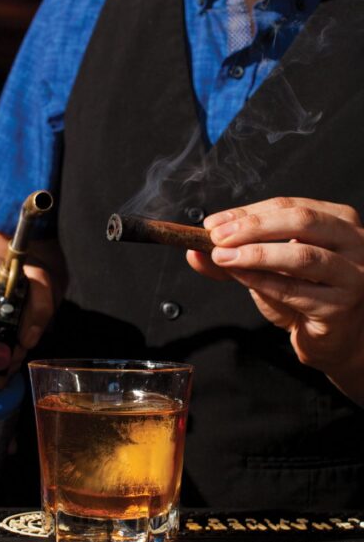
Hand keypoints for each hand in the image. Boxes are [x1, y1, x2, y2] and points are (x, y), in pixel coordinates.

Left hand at [187, 197, 363, 392]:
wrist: (328, 335)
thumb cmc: (302, 293)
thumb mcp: (265, 267)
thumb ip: (233, 255)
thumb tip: (194, 249)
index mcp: (336, 220)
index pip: (288, 206)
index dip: (246, 213)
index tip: (213, 224)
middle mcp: (353, 242)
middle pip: (301, 221)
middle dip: (252, 227)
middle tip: (217, 238)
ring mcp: (353, 273)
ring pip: (303, 255)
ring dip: (256, 254)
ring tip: (224, 257)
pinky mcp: (340, 305)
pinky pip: (296, 290)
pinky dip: (263, 281)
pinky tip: (240, 276)